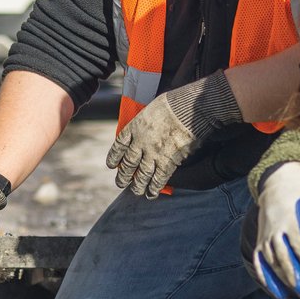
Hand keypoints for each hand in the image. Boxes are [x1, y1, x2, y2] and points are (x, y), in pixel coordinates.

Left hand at [106, 71, 241, 197]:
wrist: (187, 110)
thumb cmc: (172, 104)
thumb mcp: (151, 110)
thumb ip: (145, 122)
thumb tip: (146, 128)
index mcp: (134, 128)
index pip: (119, 146)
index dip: (114, 157)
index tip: (112, 165)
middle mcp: (140, 143)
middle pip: (128, 164)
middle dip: (123, 176)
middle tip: (121, 183)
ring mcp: (152, 154)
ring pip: (141, 175)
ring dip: (137, 186)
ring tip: (136, 191)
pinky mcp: (167, 162)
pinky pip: (158, 179)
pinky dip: (154, 188)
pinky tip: (152, 194)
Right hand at [250, 160, 299, 298]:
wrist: (278, 179)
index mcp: (288, 219)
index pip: (299, 249)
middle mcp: (273, 230)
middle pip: (285, 260)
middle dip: (299, 281)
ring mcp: (264, 236)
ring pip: (272, 264)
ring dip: (285, 283)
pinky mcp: (260, 240)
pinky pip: (260, 262)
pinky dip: (267, 279)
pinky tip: (279, 293)